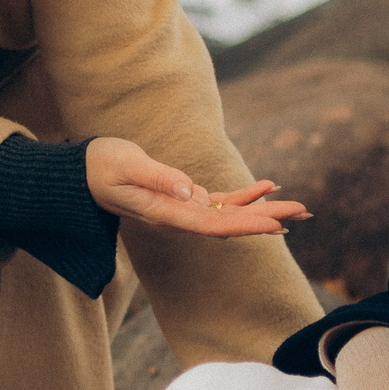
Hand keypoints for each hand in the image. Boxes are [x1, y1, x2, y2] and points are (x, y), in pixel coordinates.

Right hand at [84, 138, 309, 239]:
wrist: (84, 174)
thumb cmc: (100, 166)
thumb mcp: (126, 165)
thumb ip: (157, 178)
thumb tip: (190, 191)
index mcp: (167, 214)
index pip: (214, 225)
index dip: (247, 224)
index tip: (276, 224)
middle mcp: (180, 218)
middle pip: (231, 223)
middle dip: (268, 218)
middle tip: (304, 211)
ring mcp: (184, 210)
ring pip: (232, 214)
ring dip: (265, 210)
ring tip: (299, 207)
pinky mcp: (184, 199)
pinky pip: (222, 201)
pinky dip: (246, 194)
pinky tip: (270, 186)